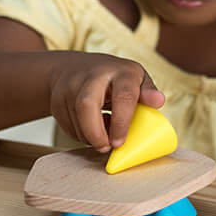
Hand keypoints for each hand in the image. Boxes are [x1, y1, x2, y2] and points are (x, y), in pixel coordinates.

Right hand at [47, 52, 165, 151]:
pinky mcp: (57, 102)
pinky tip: (90, 127)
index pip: (122, 96)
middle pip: (86, 106)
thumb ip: (147, 91)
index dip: (122, 123)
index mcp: (119, 71)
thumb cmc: (111, 77)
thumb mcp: (134, 77)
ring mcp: (70, 88)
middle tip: (107, 147)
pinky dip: (81, 135)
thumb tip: (158, 101)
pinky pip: (69, 128)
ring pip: (77, 122)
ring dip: (91, 136)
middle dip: (96, 133)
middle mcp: (92, 77)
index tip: (120, 142)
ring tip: (103, 131)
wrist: (70, 68)